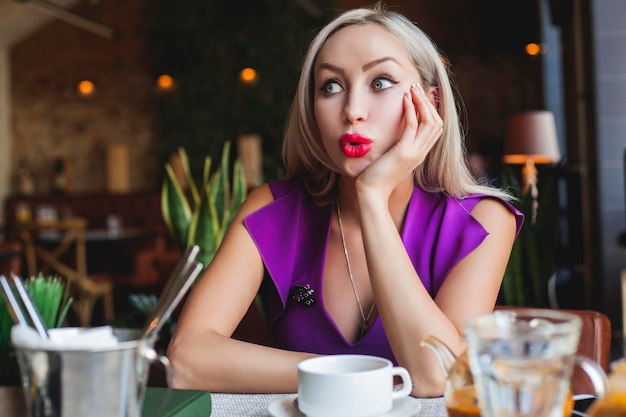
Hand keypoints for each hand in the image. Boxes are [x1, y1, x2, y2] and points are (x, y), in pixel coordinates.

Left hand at [356, 83, 442, 199]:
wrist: (370, 194)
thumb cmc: (375, 177)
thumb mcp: (389, 158)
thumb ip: (395, 146)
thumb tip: (392, 133)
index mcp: (419, 154)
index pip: (435, 128)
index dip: (431, 110)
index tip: (421, 96)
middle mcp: (420, 153)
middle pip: (437, 122)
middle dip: (429, 102)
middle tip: (418, 87)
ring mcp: (414, 153)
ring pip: (430, 122)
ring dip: (422, 102)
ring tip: (413, 88)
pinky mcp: (404, 152)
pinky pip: (412, 126)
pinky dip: (411, 109)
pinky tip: (405, 98)